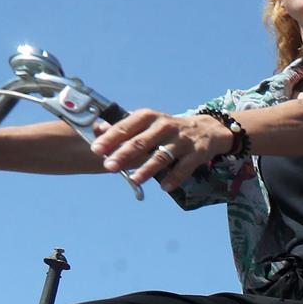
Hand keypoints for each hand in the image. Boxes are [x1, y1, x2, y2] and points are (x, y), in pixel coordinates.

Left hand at [92, 109, 227, 190]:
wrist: (206, 130)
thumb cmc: (167, 129)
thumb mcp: (146, 123)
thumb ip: (123, 128)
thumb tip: (96, 130)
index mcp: (148, 117)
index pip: (126, 127)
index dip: (110, 138)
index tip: (96, 149)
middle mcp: (165, 126)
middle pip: (141, 142)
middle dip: (124, 154)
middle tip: (109, 166)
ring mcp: (182, 140)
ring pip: (162, 156)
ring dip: (147, 169)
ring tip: (134, 180)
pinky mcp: (197, 153)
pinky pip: (184, 168)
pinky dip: (174, 178)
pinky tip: (163, 187)